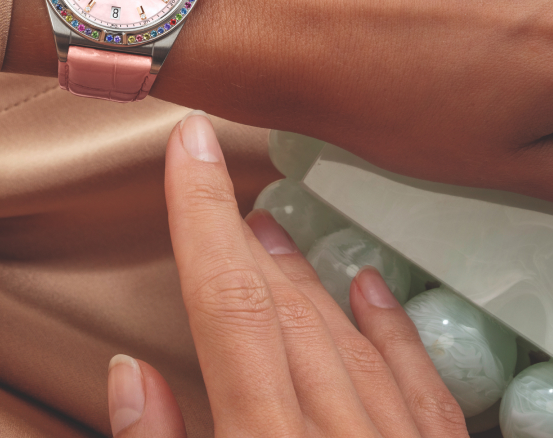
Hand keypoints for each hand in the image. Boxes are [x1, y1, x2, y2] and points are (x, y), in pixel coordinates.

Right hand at [107, 113, 465, 437]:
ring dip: (302, 276)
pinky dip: (393, 329)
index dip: (201, 215)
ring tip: (270, 229)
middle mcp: (337, 437)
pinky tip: (371, 287)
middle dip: (242, 237)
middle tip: (212, 177)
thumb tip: (129, 373)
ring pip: (348, 338)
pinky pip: (423, 386)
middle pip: (283, 312)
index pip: (225, 305)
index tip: (186, 144)